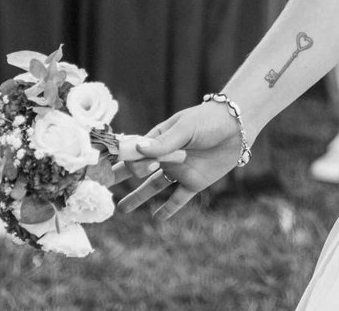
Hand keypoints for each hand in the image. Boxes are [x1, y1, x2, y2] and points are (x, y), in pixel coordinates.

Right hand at [111, 101, 247, 220]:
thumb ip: (163, 142)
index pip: (134, 151)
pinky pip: (179, 198)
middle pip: (138, 170)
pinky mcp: (195, 182)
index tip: (101, 169)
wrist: (238, 127)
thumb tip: (138, 150)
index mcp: (159, 138)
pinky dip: (168, 209)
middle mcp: (166, 156)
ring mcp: (179, 170)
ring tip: (122, 210)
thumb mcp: (185, 128)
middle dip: (121, 178)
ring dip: (138, 198)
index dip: (118, 160)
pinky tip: (157, 219)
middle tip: (103, 188)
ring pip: (154, 187)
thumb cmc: (208, 120)